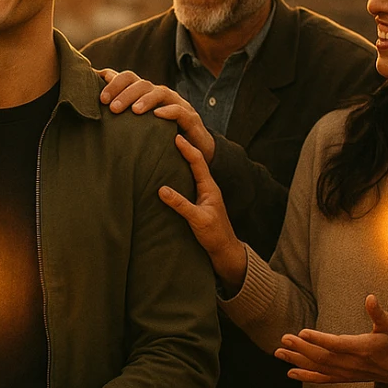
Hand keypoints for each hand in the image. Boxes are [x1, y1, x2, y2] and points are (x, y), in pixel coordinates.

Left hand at [97, 72, 213, 160]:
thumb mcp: (136, 123)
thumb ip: (117, 109)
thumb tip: (93, 95)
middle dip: (124, 93)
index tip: (100, 98)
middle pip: (140, 83)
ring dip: (145, 100)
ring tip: (134, 111)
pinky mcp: (190, 117)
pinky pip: (179, 110)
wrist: (194, 149)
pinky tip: (158, 115)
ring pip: (159, 93)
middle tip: (111, 107)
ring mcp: (175, 103)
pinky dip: (169, 111)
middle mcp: (159, 94)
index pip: (127, 78)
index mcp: (144, 93)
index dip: (113, 83)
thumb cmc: (159, 134)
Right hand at [158, 136, 245, 292]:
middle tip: (168, 137)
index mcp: (210, 187)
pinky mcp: (198, 204)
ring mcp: (203, 195)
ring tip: (165, 152)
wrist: (225, 251)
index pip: (198, 162)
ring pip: (190, 173)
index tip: (174, 136)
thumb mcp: (197, 219)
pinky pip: (187, 184)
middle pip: (194, 163)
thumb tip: (162, 189)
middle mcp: (207, 188)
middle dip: (183, 149)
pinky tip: (167, 177)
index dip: (187, 148)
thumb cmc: (215, 235)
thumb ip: (181, 205)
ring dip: (180, 162)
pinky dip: (178, 176)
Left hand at [275, 295, 387, 387]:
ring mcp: (346, 373)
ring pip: (319, 368)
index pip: (337, 345)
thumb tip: (370, 297)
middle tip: (284, 338)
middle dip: (301, 348)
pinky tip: (290, 372)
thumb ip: (379, 312)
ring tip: (279, 352)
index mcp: (362, 348)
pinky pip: (322, 379)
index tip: (302, 332)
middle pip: (322, 357)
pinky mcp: (343, 378)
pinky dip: (306, 376)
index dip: (319, 339)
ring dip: (297, 360)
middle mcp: (352, 364)